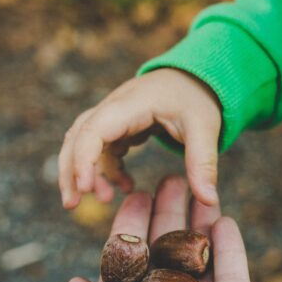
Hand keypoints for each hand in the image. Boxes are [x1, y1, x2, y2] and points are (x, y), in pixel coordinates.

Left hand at [28, 177, 263, 281]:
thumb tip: (79, 280)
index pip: (129, 271)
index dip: (130, 231)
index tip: (135, 195)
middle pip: (168, 262)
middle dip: (168, 219)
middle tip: (171, 178)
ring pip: (202, 268)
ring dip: (201, 226)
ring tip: (200, 185)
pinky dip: (233, 253)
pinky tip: (225, 219)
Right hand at [58, 69, 221, 208]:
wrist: (196, 77)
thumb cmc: (198, 98)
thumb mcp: (205, 129)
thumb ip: (204, 163)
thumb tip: (210, 200)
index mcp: (133, 103)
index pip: (95, 129)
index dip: (84, 159)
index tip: (86, 189)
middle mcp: (115, 106)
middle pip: (78, 136)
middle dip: (71, 171)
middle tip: (72, 204)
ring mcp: (114, 114)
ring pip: (84, 143)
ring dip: (86, 172)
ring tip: (102, 200)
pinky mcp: (119, 124)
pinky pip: (102, 148)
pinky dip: (107, 169)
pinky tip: (125, 186)